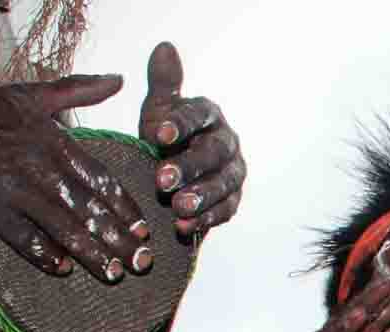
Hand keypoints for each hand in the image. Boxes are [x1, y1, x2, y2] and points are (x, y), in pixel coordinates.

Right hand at [0, 66, 149, 281]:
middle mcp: (39, 168)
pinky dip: (44, 255)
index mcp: (54, 142)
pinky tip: (63, 269)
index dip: (125, 208)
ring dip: (91, 254)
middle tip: (144, 262)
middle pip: (89, 210)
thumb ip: (78, 90)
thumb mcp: (32, 94)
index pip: (101, 180)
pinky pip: (23, 238)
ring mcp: (14, 191)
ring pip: (62, 228)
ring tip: (114, 273)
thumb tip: (119, 79)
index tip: (146, 230)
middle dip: (120, 239)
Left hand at [139, 42, 245, 236]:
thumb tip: (165, 47)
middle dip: (189, 167)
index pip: (197, 116)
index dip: (179, 125)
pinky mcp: (232, 201)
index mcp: (209, 115)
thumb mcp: (158, 111)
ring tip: (177, 207)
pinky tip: (184, 226)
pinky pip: (225, 210)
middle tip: (162, 179)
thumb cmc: (163, 140)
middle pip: (213, 153)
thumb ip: (164, 84)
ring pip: (223, 184)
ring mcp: (233, 173)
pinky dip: (206, 219)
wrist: (172, 178)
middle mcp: (227, 142)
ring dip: (201, 196)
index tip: (157, 135)